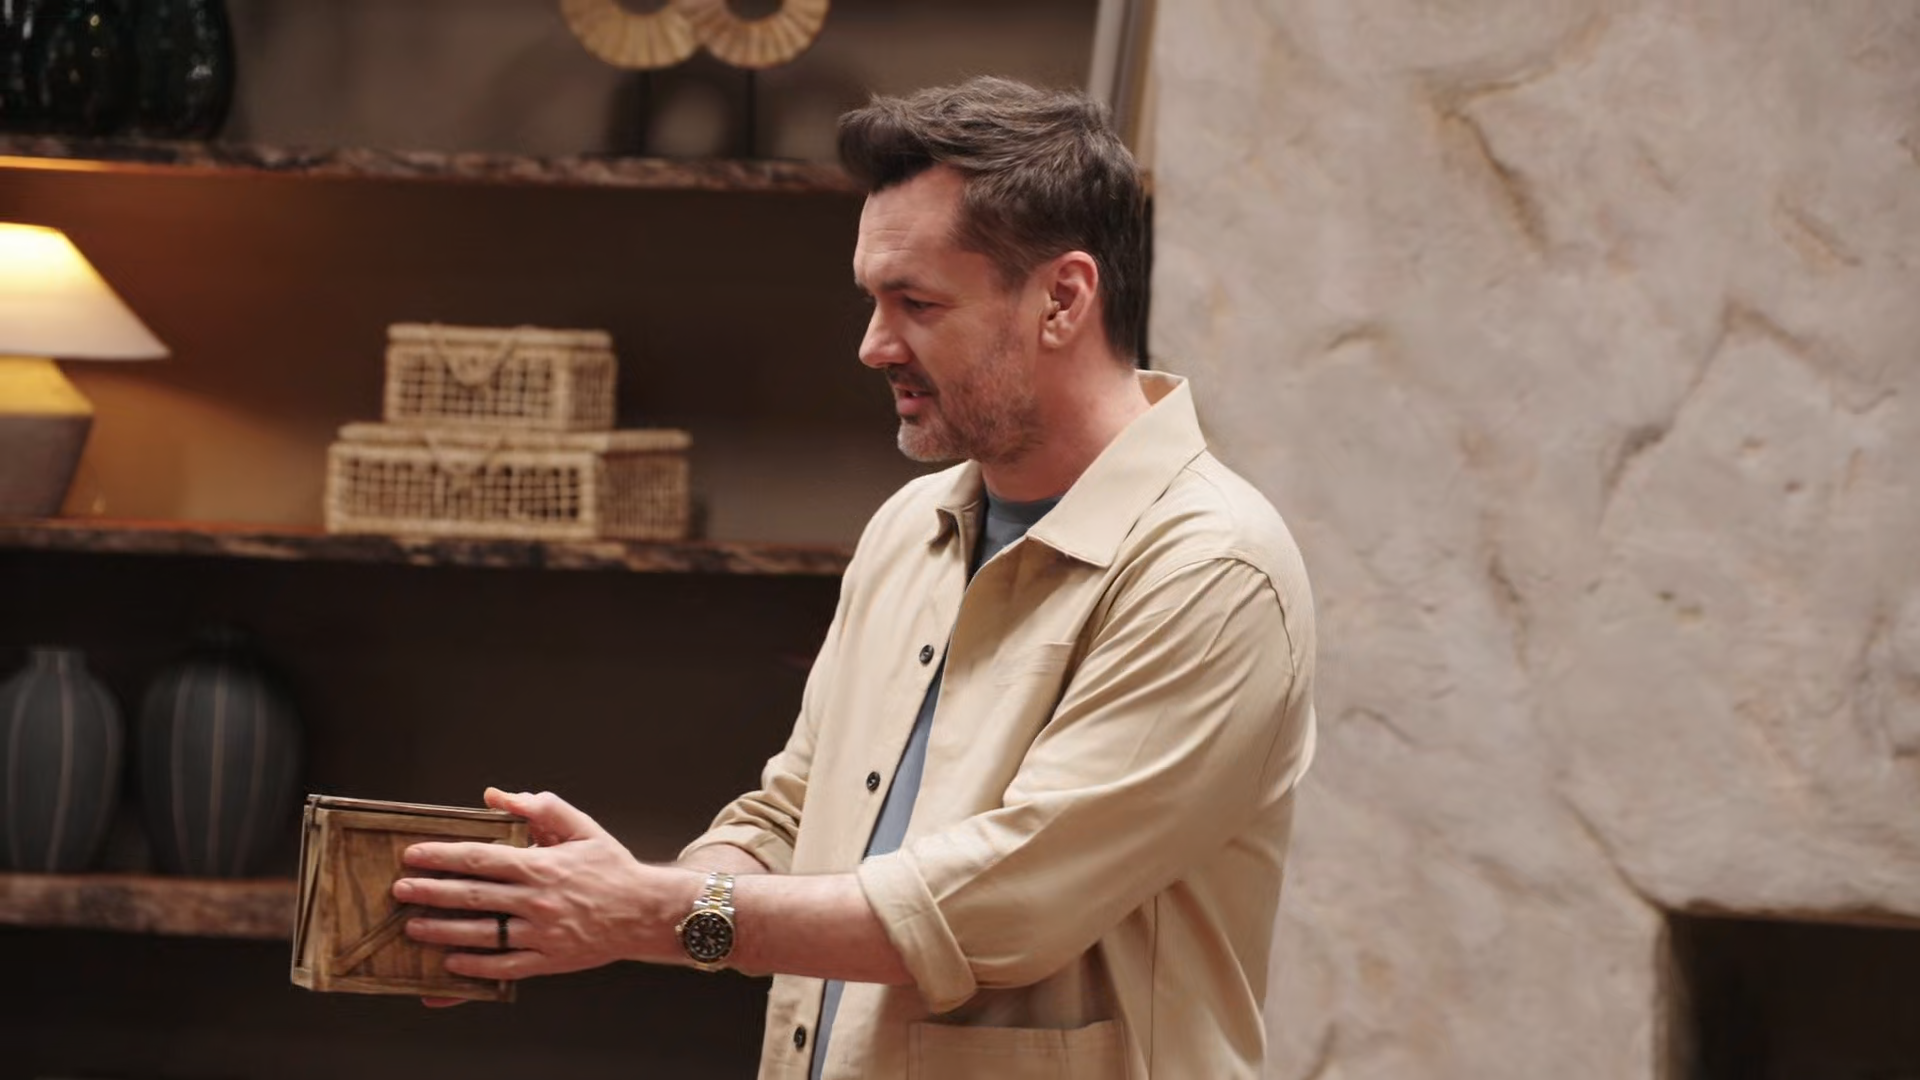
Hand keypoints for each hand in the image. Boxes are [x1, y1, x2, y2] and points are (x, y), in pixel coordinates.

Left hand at [396, 787, 697, 982]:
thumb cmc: (612, 867)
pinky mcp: (549, 961)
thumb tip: (496, 796)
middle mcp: (537, 901)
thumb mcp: (582, 828)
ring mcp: (541, 934)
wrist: (647, 912)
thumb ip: (540, 808)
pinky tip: (450, 963)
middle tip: (399, 890)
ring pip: (480, 934)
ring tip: (413, 927)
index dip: (442, 856)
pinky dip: (474, 967)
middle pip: (471, 896)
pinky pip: (504, 966)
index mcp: (542, 865)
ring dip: (442, 931)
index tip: (413, 855)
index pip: (480, 859)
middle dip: (430, 892)